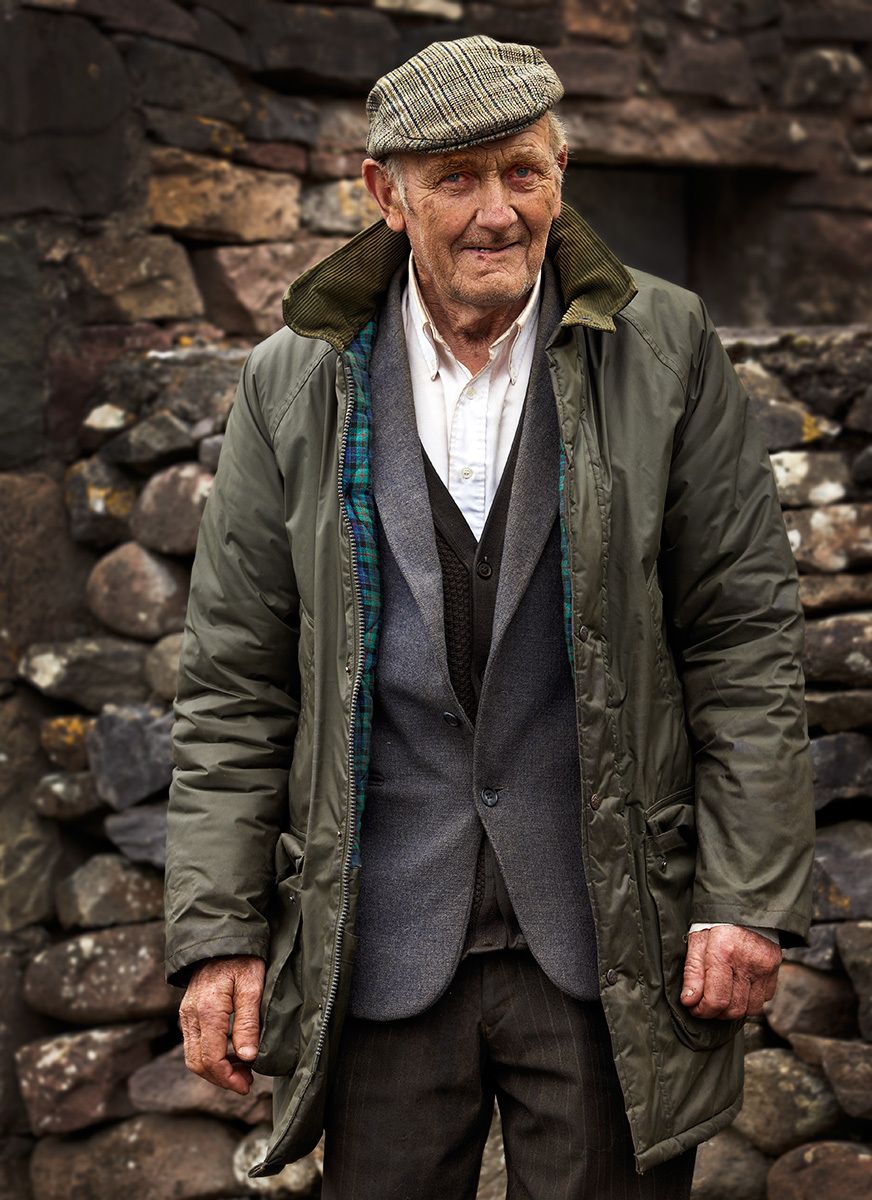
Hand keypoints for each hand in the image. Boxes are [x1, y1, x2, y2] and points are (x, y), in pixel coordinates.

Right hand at [178, 954, 265, 1093]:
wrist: (221, 938)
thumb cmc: (242, 959)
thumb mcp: (253, 986)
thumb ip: (248, 1022)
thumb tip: (248, 1057)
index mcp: (208, 1010)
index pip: (211, 1059)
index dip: (228, 1078)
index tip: (246, 1085)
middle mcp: (191, 1015)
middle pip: (198, 1063)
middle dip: (221, 1079)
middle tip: (246, 1082)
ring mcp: (186, 1014)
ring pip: (193, 1056)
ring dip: (215, 1070)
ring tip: (241, 1070)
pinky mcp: (188, 1012)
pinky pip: (193, 1044)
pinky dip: (209, 1056)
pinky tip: (230, 1053)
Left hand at [680, 925, 780, 1019]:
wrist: (744, 906)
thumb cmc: (715, 924)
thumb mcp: (696, 941)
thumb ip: (692, 972)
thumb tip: (689, 1001)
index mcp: (723, 952)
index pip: (716, 1000)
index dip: (702, 1011)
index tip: (694, 1008)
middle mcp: (747, 961)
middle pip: (734, 1009)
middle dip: (717, 1013)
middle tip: (706, 1004)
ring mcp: (765, 967)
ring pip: (751, 1009)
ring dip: (734, 1009)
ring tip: (722, 995)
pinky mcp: (775, 969)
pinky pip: (764, 999)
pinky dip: (750, 999)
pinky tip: (738, 986)